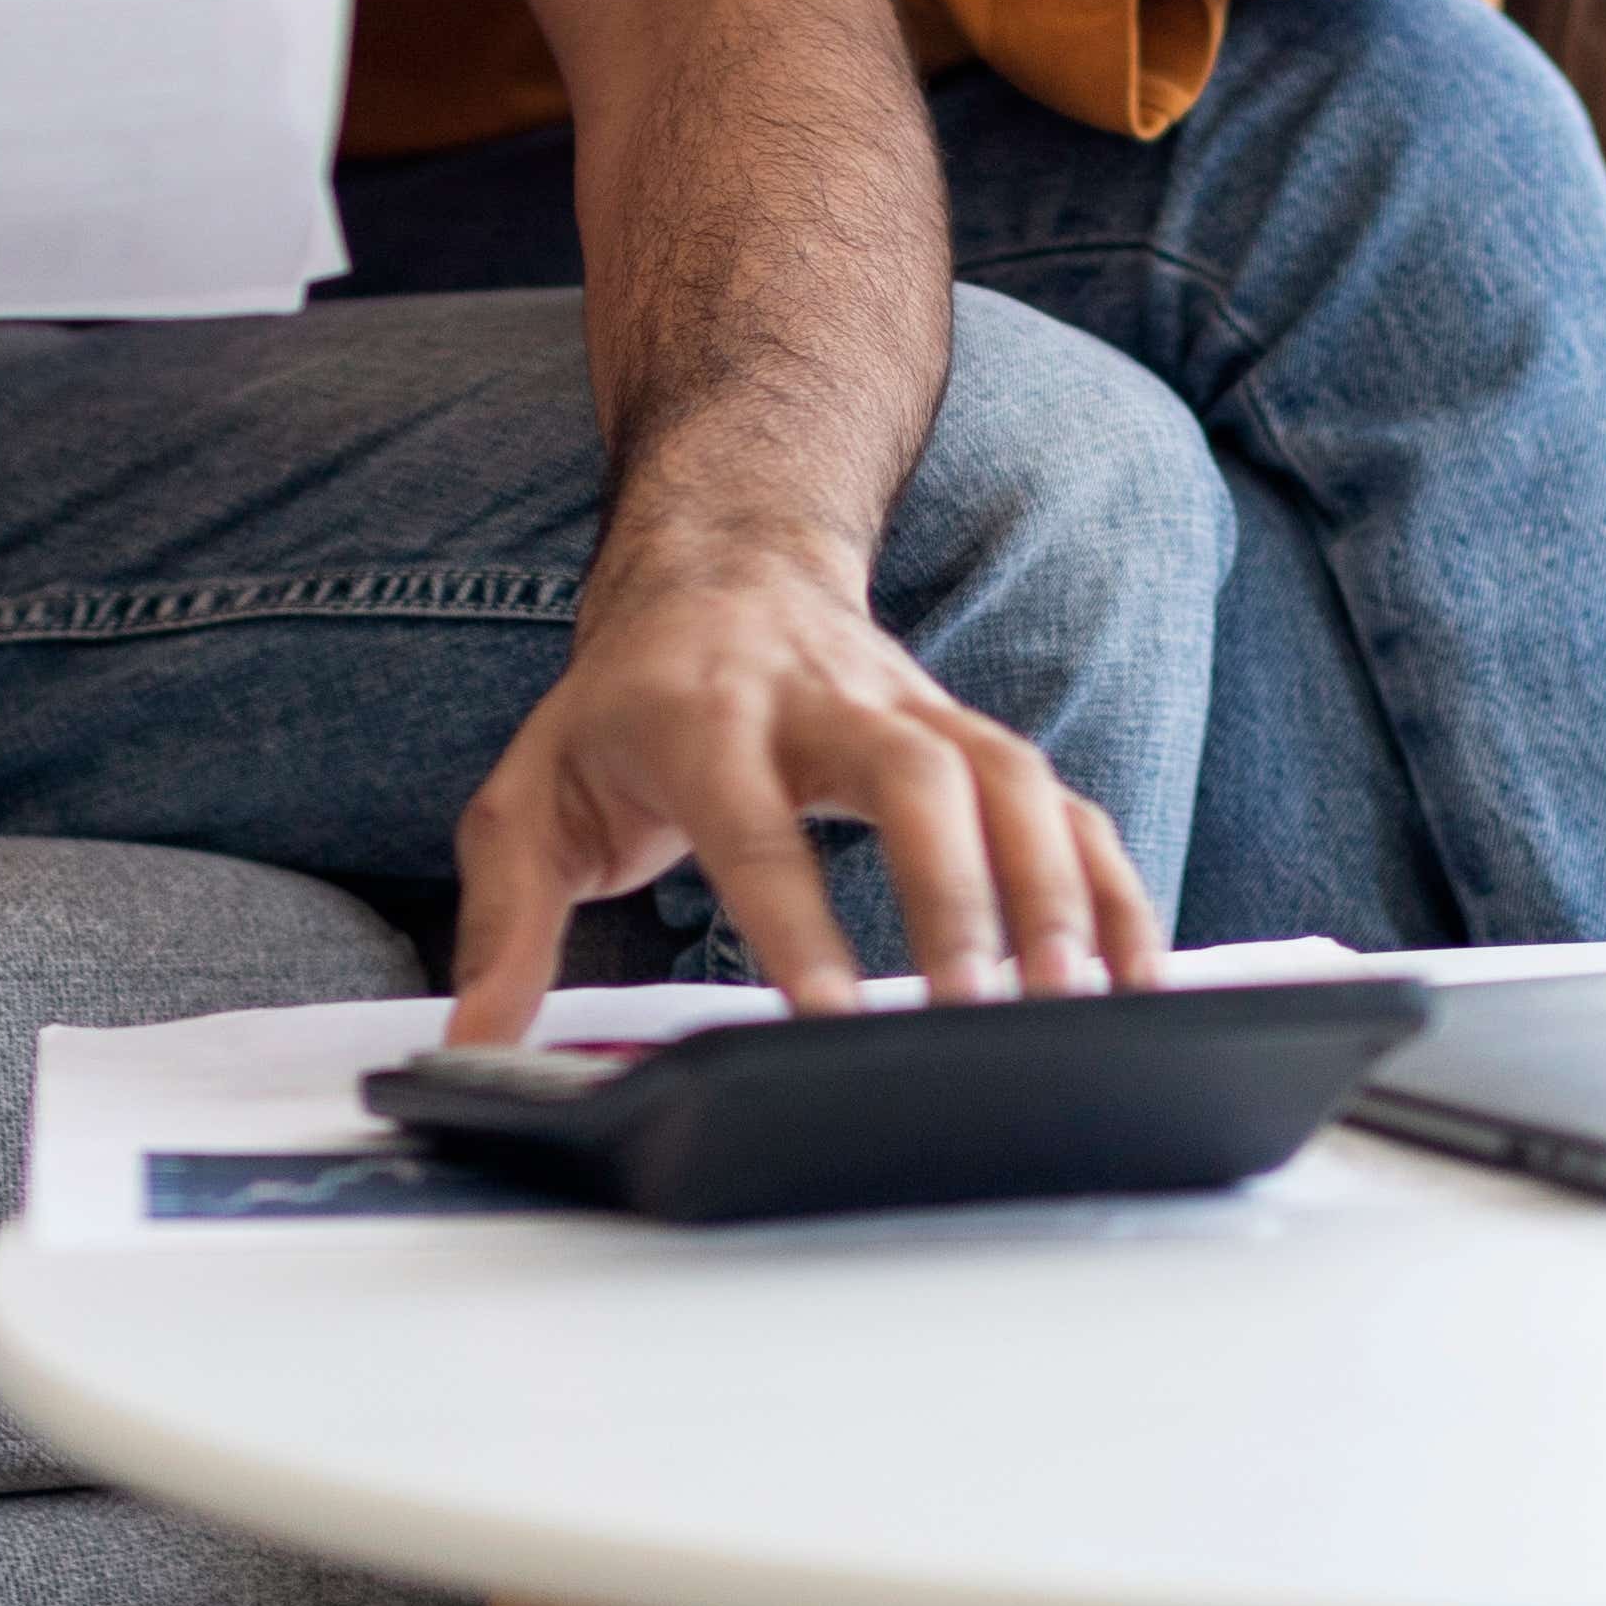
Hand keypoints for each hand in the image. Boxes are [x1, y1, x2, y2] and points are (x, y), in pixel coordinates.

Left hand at [440, 545, 1172, 1042]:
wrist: (721, 561)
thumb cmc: (624, 703)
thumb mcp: (531, 794)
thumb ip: (503, 920)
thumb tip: (470, 1044)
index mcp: (703, 716)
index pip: (752, 823)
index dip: (794, 919)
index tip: (830, 1017)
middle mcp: (824, 703)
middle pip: (914, 775)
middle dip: (957, 890)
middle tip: (978, 1010)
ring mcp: (915, 714)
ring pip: (1010, 776)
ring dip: (1053, 888)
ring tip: (1074, 1006)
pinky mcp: (974, 739)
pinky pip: (1062, 804)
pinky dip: (1110, 887)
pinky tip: (1136, 980)